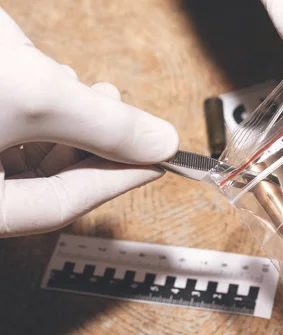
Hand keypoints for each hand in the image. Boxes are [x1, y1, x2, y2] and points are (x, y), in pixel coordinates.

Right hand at [0, 8, 178, 237]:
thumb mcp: (33, 94)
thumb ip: (103, 125)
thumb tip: (160, 142)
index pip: (57, 205)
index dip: (115, 181)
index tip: (157, 162)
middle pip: (40, 180)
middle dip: (89, 143)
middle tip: (121, 116)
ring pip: (22, 150)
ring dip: (65, 120)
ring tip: (85, 87)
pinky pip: (4, 126)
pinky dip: (34, 105)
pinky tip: (47, 75)